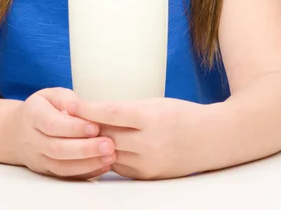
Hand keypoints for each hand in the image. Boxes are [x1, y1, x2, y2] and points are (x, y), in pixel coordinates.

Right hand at [10, 87, 116, 179]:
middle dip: (85, 148)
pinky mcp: (46, 171)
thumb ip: (67, 99)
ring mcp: (37, 158)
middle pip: (57, 148)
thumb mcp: (51, 95)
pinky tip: (103, 166)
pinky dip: (85, 173)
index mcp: (33, 115)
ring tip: (111, 156)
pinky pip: (65, 176)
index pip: (52, 124)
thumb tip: (82, 109)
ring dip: (88, 163)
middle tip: (109, 144)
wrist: (17, 131)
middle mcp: (32, 139)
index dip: (74, 127)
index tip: (95, 126)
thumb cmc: (43, 108)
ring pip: (61, 166)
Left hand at [70, 97, 202, 179]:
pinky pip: (119, 167)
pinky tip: (102, 148)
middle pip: (106, 135)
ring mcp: (148, 162)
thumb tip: (96, 113)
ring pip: (109, 153)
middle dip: (87, 128)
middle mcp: (148, 142)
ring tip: (81, 134)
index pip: (110, 113)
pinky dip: (109, 157)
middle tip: (68, 119)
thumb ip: (127, 111)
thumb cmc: (182, 115)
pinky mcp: (148, 176)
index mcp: (150, 117)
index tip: (70, 104)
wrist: (212, 139)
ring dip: (95, 144)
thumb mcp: (155, 104)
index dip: (87, 109)